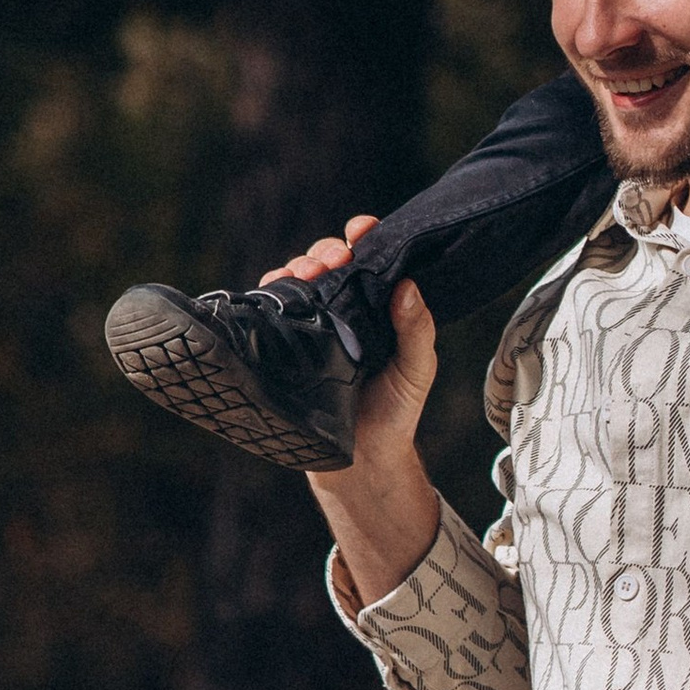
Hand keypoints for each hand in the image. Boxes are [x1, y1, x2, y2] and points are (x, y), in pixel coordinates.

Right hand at [268, 247, 441, 602]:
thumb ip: (418, 330)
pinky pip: (273, 309)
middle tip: (331, 260)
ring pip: (299, 279)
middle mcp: (345, 310)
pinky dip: (271, 290)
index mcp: (379, 308)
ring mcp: (314, 326)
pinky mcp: (288, 345)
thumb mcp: (417, 370)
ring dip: (298, 265)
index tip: (362, 229)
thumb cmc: (396, 413)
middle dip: (326, 251)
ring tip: (304, 272)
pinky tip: (273, 285)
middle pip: (329, 263)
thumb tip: (409, 285)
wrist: (361, 461)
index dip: (365, 238)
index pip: (371, 262)